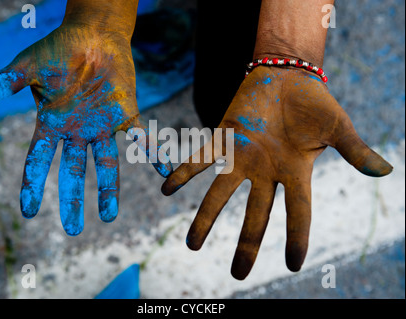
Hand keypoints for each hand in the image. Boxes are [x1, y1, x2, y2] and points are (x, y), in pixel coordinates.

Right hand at [0, 7, 171, 235]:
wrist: (94, 36)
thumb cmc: (58, 49)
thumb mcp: (29, 67)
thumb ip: (5, 83)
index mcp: (53, 124)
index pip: (39, 160)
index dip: (32, 184)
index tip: (28, 212)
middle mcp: (78, 131)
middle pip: (74, 171)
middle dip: (73, 200)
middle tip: (75, 229)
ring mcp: (103, 126)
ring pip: (107, 164)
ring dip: (108, 188)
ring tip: (110, 216)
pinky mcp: (127, 115)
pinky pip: (142, 139)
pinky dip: (153, 154)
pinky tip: (165, 171)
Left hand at [162, 66, 392, 278]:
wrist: (286, 75)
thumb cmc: (314, 102)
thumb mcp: (337, 127)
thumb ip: (353, 151)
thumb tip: (384, 171)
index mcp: (294, 172)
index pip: (298, 212)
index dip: (297, 237)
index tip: (294, 264)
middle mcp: (265, 171)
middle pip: (255, 214)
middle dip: (247, 243)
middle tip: (237, 274)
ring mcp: (242, 157)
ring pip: (221, 193)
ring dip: (205, 217)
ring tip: (191, 245)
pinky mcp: (223, 137)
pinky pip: (200, 158)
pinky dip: (183, 172)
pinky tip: (166, 189)